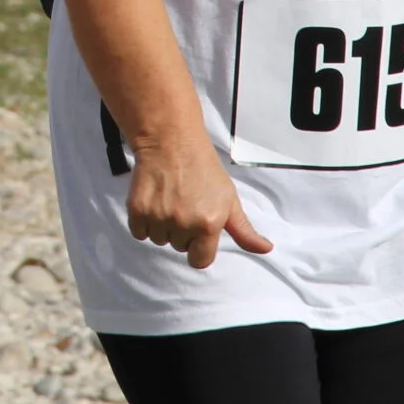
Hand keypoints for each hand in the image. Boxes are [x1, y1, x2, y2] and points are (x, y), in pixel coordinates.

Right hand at [125, 136, 271, 269]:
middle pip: (179, 247)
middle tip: (184, 204)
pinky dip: (143, 221)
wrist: (171, 141)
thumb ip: (244, 230)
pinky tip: (153, 201)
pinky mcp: (138, 209)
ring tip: (168, 200)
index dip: (198, 247)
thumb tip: (266, 249)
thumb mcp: (229, 198)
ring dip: (162, 226)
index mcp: (209, 224)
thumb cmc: (203, 168)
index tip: (197, 230)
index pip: (200, 261)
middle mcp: (183, 223)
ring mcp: (159, 217)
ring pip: (158, 239)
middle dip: (181, 231)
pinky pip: (139, 232)